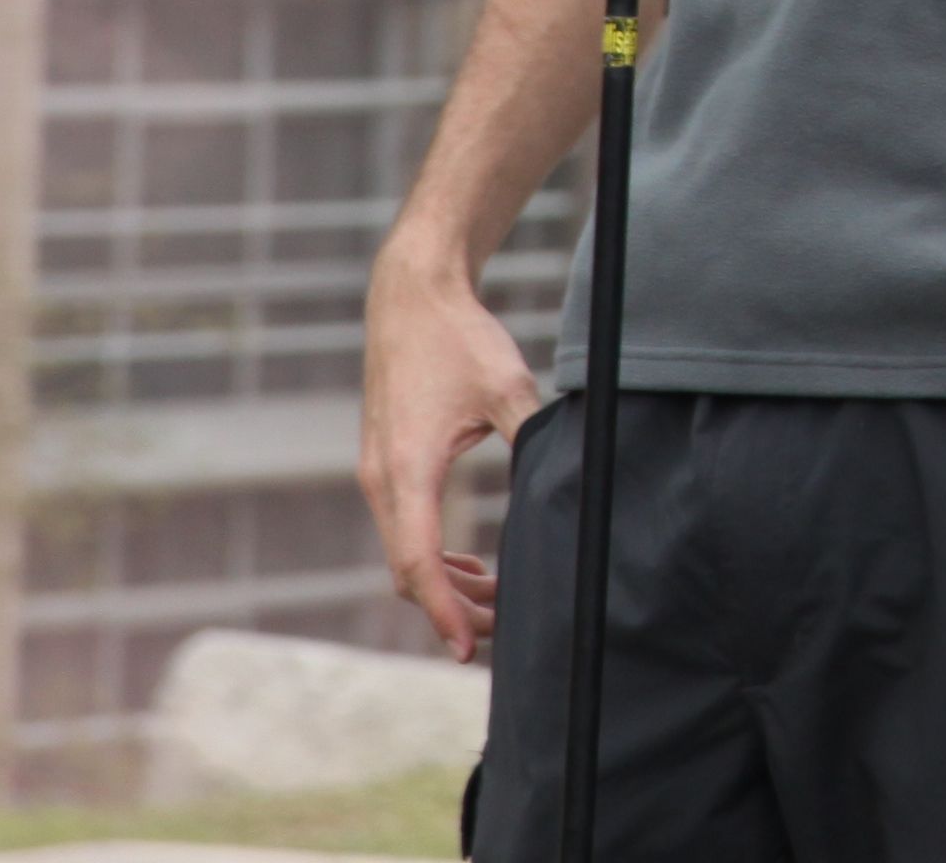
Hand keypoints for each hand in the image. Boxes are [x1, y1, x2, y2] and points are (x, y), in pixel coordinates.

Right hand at [358, 240, 541, 660]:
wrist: (411, 296)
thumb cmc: (459, 337)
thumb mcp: (506, 385)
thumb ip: (534, 434)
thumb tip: (568, 478)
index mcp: (407, 470)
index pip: (420, 563)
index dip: (445, 612)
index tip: (467, 648)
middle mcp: (382, 480)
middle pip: (408, 571)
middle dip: (452, 608)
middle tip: (504, 627)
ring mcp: (377, 473)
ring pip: (404, 553)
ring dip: (444, 583)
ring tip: (495, 597)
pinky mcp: (383, 464)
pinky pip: (403, 529)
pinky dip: (432, 555)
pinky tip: (467, 561)